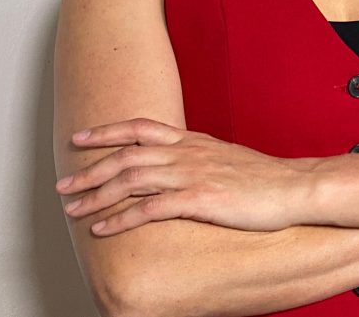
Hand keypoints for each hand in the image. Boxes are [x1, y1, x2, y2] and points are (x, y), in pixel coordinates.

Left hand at [56, 119, 305, 235]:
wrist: (295, 188)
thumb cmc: (264, 179)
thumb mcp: (227, 158)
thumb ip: (200, 158)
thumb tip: (180, 165)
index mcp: (194, 141)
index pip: (141, 129)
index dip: (107, 132)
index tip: (81, 138)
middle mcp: (188, 153)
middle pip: (127, 156)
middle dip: (89, 171)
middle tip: (63, 185)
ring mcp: (193, 175)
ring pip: (131, 180)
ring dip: (97, 196)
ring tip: (73, 211)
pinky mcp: (200, 199)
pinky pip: (150, 208)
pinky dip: (121, 218)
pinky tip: (103, 229)